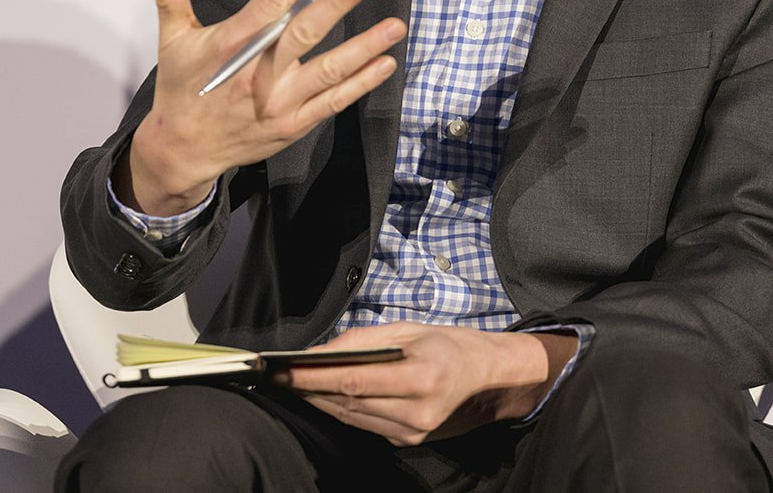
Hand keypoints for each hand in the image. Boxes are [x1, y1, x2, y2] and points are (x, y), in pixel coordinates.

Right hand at [119, 0, 405, 214]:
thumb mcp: (173, 42)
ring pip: (328, 71)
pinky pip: (334, 102)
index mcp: (231, 47)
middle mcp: (258, 75)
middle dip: (336, 6)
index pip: (269, 5)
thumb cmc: (182, 91)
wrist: (182, 152)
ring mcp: (279, 103)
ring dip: (364, 47)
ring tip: (395, 25)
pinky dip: (362, 83)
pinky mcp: (293, 124)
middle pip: (303, 35)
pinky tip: (385, 63)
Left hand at [276, 322, 576, 444]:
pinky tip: (325, 396)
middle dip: (308, 388)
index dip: (312, 377)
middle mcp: (415, 412)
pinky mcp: (409, 442)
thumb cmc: (455, 347)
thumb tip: (323, 350)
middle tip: (278, 375)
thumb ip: (366, 340)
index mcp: (420, 378)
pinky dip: (342, 410)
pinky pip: (365, 425)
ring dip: (320, 400)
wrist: (494, 382)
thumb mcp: (413, 330)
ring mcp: (412, 433)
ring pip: (351, 417)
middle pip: (346, 401)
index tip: (283, 369)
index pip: (352, 379)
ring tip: (294, 384)